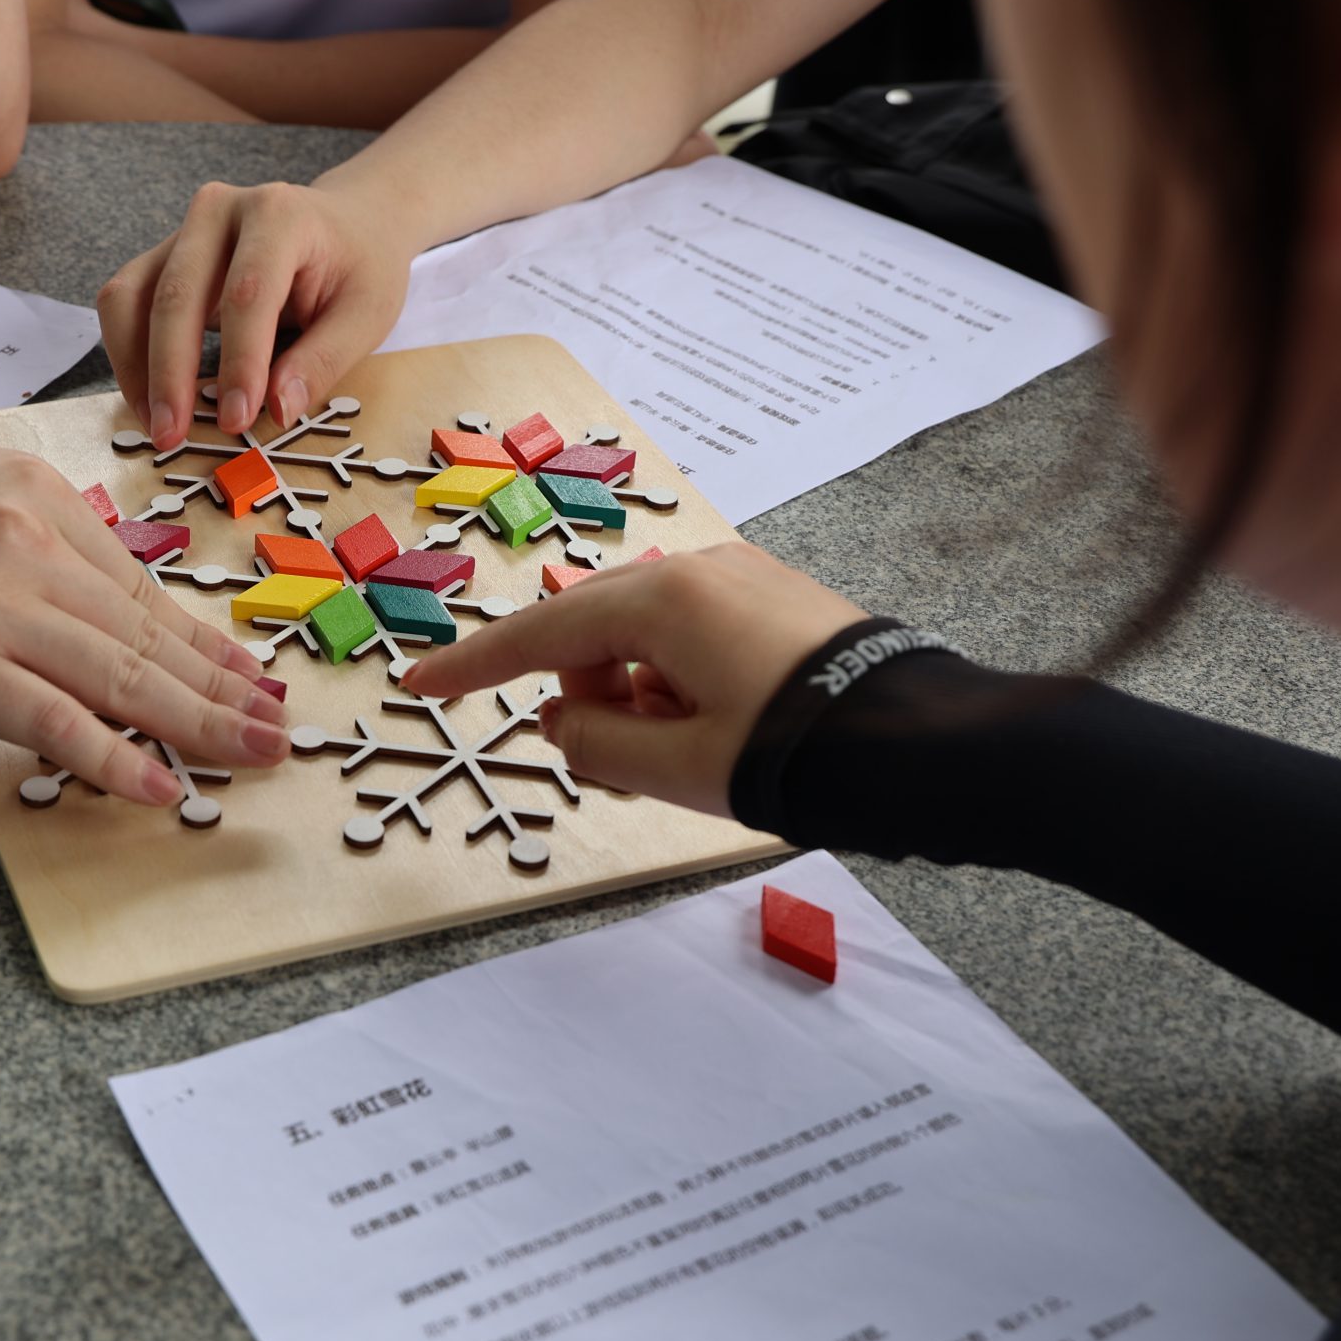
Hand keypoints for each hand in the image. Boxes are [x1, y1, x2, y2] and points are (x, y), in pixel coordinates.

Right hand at [0, 437, 289, 805]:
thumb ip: (22, 531)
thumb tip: (82, 590)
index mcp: (33, 495)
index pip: (139, 586)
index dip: (205, 643)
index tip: (252, 678)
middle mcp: (27, 539)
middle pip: (148, 632)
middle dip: (226, 689)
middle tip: (283, 729)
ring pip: (120, 675)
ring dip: (199, 726)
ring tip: (253, 758)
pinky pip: (55, 717)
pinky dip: (116, 756)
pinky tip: (158, 784)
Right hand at [96, 178, 411, 448]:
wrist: (349, 222)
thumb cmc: (360, 266)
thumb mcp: (367, 315)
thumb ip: (323, 361)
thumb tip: (277, 411)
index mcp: (279, 215)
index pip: (247, 293)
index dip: (238, 362)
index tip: (235, 420)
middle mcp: (220, 212)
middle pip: (176, 294)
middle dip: (170, 374)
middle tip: (173, 436)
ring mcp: (183, 230)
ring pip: (132, 296)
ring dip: (134, 367)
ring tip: (157, 425)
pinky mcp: (163, 255)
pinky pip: (125, 302)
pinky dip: (128, 353)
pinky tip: (149, 398)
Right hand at [403, 544, 867, 814]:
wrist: (919, 745)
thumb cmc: (793, 755)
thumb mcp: (677, 770)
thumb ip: (596, 744)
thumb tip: (560, 722)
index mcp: (663, 601)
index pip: (542, 636)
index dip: (476, 667)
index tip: (421, 685)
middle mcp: (699, 571)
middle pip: (595, 626)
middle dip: (579, 689)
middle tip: (596, 752)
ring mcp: (743, 578)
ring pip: (647, 632)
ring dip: (634, 690)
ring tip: (674, 752)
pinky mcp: (776, 599)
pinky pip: (694, 631)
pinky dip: (675, 677)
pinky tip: (704, 725)